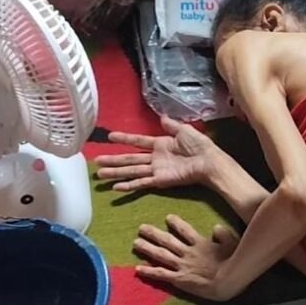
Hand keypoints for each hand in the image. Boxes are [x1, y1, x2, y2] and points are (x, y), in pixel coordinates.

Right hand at [95, 116, 224, 191]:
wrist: (208, 161)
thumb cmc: (199, 145)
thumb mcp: (184, 130)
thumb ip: (171, 125)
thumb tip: (162, 117)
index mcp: (160, 144)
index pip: (138, 141)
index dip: (124, 138)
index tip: (110, 137)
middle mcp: (155, 158)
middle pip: (130, 158)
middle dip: (113, 160)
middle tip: (97, 161)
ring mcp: (156, 170)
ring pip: (131, 171)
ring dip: (116, 173)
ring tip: (100, 175)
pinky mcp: (160, 181)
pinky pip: (142, 183)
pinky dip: (129, 186)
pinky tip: (116, 188)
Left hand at [133, 214, 241, 300]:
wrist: (227, 282)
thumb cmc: (234, 263)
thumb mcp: (233, 244)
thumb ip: (223, 234)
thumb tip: (215, 227)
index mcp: (200, 244)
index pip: (185, 230)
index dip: (175, 223)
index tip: (167, 217)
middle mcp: (187, 253)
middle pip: (167, 241)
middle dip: (154, 233)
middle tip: (141, 227)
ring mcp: (182, 266)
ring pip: (161, 255)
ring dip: (147, 248)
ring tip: (136, 243)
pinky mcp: (179, 280)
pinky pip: (161, 274)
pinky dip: (149, 271)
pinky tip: (138, 268)